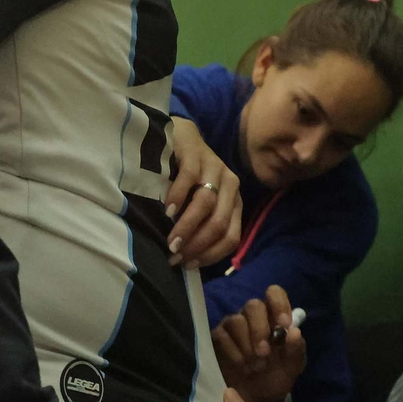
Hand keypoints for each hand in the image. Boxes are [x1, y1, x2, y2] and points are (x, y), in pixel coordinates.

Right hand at [164, 117, 240, 268]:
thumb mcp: (198, 203)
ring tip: (170, 241)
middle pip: (220, 223)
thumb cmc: (186, 178)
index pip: (231, 236)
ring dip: (187, 227)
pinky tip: (167, 211)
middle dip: (197, 244)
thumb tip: (186, 260)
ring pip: (207, 204)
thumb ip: (200, 225)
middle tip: (175, 256)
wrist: (180, 136)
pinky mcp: (197, 153)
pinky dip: (179, 198)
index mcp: (235, 202)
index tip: (188, 265)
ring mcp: (216, 167)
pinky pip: (191, 178)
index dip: (211, 254)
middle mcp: (231, 186)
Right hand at [211, 285, 304, 401]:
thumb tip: (295, 331)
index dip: (279, 305)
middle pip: (253, 305)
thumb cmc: (274, 379)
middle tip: (265, 353)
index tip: (283, 325)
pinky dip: (233, 352)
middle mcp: (252, 318)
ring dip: (247, 345)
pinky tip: (241, 366)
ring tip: (254, 366)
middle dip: (260, 329)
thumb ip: (296, 350)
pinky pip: (221, 335)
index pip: (274, 294)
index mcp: (274, 319)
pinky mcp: (217, 339)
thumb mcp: (291, 369)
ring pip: (236, 320)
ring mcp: (233, 327)